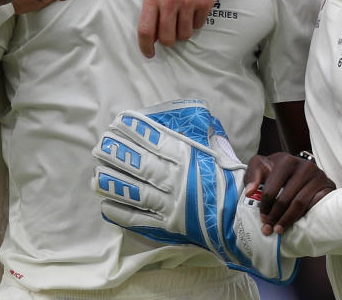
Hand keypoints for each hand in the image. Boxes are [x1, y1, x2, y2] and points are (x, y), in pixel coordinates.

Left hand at [91, 99, 297, 282]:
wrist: (244, 219)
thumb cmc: (231, 182)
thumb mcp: (219, 152)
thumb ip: (202, 136)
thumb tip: (196, 117)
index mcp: (189, 159)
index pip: (156, 142)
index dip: (136, 131)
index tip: (118, 122)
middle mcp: (177, 180)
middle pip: (141, 165)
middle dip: (118, 154)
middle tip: (100, 146)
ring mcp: (171, 204)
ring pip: (136, 191)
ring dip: (114, 183)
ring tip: (96, 175)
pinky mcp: (169, 224)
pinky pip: (141, 219)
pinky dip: (122, 213)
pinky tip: (106, 206)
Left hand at [138, 0, 218, 57]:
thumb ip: (152, 11)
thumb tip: (153, 37)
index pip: (146, 30)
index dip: (146, 46)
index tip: (149, 53)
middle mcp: (171, 1)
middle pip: (167, 38)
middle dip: (168, 41)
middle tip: (169, 35)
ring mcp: (189, 2)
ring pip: (184, 35)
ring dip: (182, 32)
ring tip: (181, 19)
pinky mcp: (205, 3)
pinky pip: (198, 25)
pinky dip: (195, 22)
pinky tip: (192, 10)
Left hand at [243, 152, 334, 235]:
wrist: (300, 167)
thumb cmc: (277, 169)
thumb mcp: (261, 166)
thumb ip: (252, 175)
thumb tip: (249, 191)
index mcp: (286, 160)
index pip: (271, 190)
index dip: (265, 207)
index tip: (262, 218)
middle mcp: (304, 166)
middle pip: (286, 199)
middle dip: (275, 216)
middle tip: (269, 229)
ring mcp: (318, 176)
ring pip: (300, 204)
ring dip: (288, 220)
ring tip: (279, 229)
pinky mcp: (329, 185)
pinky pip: (316, 205)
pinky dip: (305, 216)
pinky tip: (297, 223)